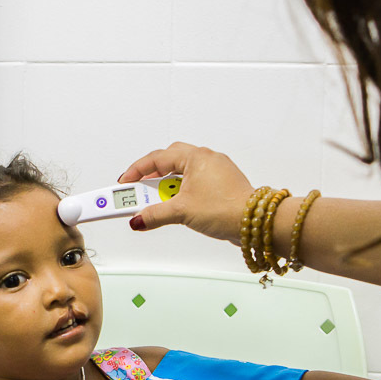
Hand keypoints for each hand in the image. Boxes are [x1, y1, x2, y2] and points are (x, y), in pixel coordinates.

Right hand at [117, 142, 255, 243]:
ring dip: (167, 187)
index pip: (158, 158)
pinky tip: (178, 206)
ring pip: (183, 173)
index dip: (137, 170)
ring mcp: (216, 171)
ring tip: (158, 204)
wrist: (255, 222)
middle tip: (138, 192)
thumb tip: (138, 219)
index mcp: (196, 157)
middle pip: (169, 162)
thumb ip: (155, 214)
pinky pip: (195, 183)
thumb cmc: (226, 209)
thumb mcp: (182, 212)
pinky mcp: (222, 185)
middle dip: (151, 177)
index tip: (125, 182)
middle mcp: (207, 159)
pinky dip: (182, 192)